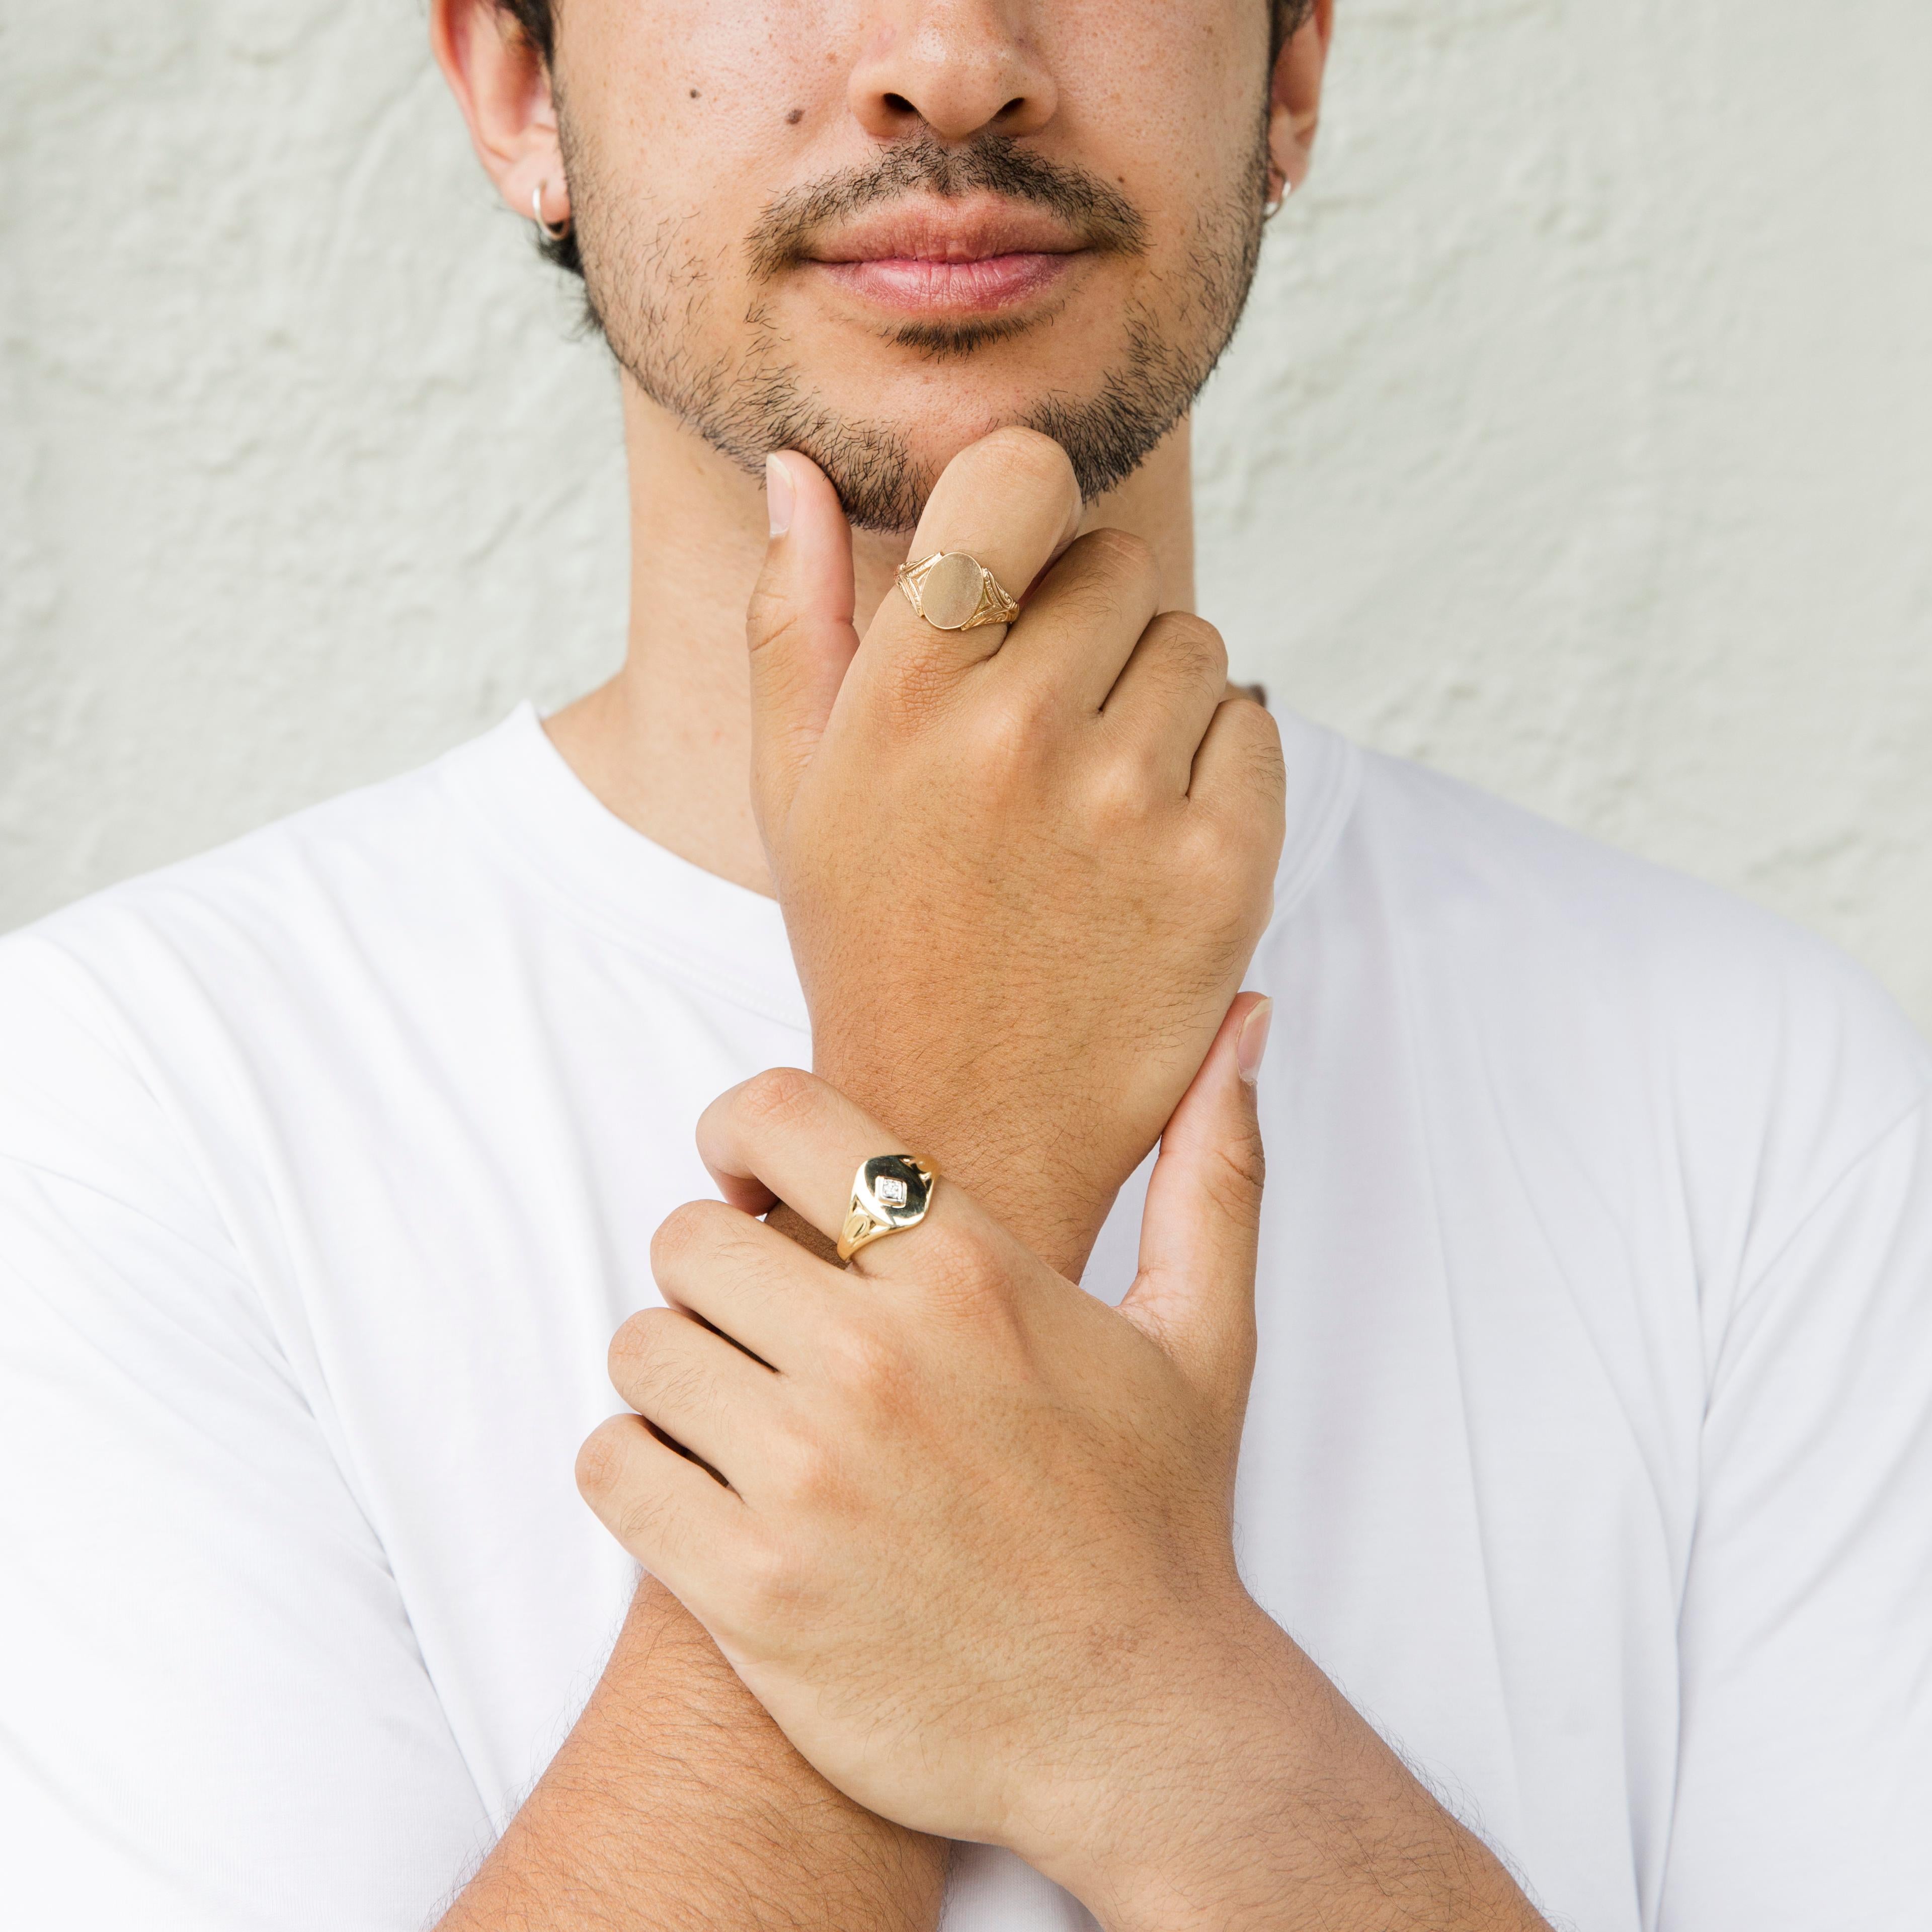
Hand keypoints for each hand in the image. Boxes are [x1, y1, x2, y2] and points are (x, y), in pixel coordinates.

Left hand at [577, 997, 1278, 1915]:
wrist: (1140, 1731)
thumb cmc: (1159, 1524)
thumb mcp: (1204, 1331)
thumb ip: (1213, 1164)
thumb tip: (1244, 1022)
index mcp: (970, 1273)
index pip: (778, 1115)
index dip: (736, 1130)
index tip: (745, 1181)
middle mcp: (876, 1358)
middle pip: (685, 1239)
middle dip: (711, 1273)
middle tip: (761, 1327)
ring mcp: (805, 1476)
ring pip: (639, 1349)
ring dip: (676, 1376)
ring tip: (743, 1416)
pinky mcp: (749, 1589)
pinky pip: (611, 1467)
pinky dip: (638, 1472)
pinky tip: (708, 1495)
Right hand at [747, 430, 1285, 1277]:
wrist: (961, 1133)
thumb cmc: (870, 948)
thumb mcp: (793, 788)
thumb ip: (790, 617)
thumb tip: (797, 470)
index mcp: (903, 698)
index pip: (1021, 476)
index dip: (1026, 506)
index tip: (1015, 566)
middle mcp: (1018, 734)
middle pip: (1119, 564)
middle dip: (1086, 626)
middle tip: (1040, 731)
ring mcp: (1131, 803)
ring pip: (1194, 644)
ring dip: (1154, 699)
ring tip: (1089, 797)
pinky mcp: (1225, 870)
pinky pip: (1258, 727)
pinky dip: (1218, 765)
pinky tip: (1147, 839)